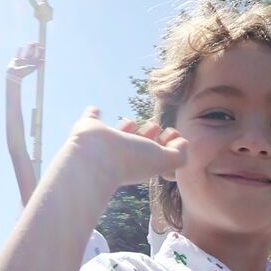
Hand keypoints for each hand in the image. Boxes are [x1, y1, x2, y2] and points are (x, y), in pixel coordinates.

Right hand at [7, 42, 42, 82]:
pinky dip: (19, 50)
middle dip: (34, 48)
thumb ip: (37, 64)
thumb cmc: (23, 72)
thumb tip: (43, 60)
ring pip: (27, 53)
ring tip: (31, 43)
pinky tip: (20, 46)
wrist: (13, 75)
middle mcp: (28, 62)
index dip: (40, 53)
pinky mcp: (16, 60)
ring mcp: (22, 61)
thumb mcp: (31, 68)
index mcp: (33, 65)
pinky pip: (18, 54)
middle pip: (33, 54)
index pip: (38, 57)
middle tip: (36, 42)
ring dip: (29, 48)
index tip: (41, 47)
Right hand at [54, 110, 188, 191]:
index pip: (157, 152)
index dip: (168, 142)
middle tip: (152, 128)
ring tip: (131, 123)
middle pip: (139, 141)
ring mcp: (104, 141)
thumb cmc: (130, 160)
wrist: (94, 157)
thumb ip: (179, 154)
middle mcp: (123, 153)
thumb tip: (182, 142)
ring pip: (118, 132)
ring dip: (127, 125)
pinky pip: (91, 118)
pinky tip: (94, 110)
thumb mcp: (164, 159)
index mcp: (142, 161)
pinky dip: (92, 113)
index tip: (171, 133)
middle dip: (150, 133)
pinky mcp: (88, 127)